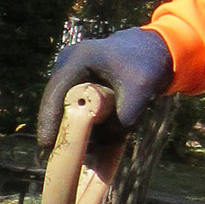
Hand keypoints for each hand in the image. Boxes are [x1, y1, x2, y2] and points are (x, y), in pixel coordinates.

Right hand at [37, 27, 172, 146]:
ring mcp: (73, 75)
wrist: (158, 50)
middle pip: (58, 103)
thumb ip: (126, 115)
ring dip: (76, 129)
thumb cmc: (148, 63)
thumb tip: (108, 138)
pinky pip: (79, 108)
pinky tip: (95, 143)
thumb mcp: (142, 88)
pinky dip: (86, 125)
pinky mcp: (82, 85)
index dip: (49, 120)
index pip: (56, 93)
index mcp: (78, 59)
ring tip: (84, 153)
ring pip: (69, 108)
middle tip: (63, 154)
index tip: (47, 145)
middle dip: (62, 128)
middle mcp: (69, 65)